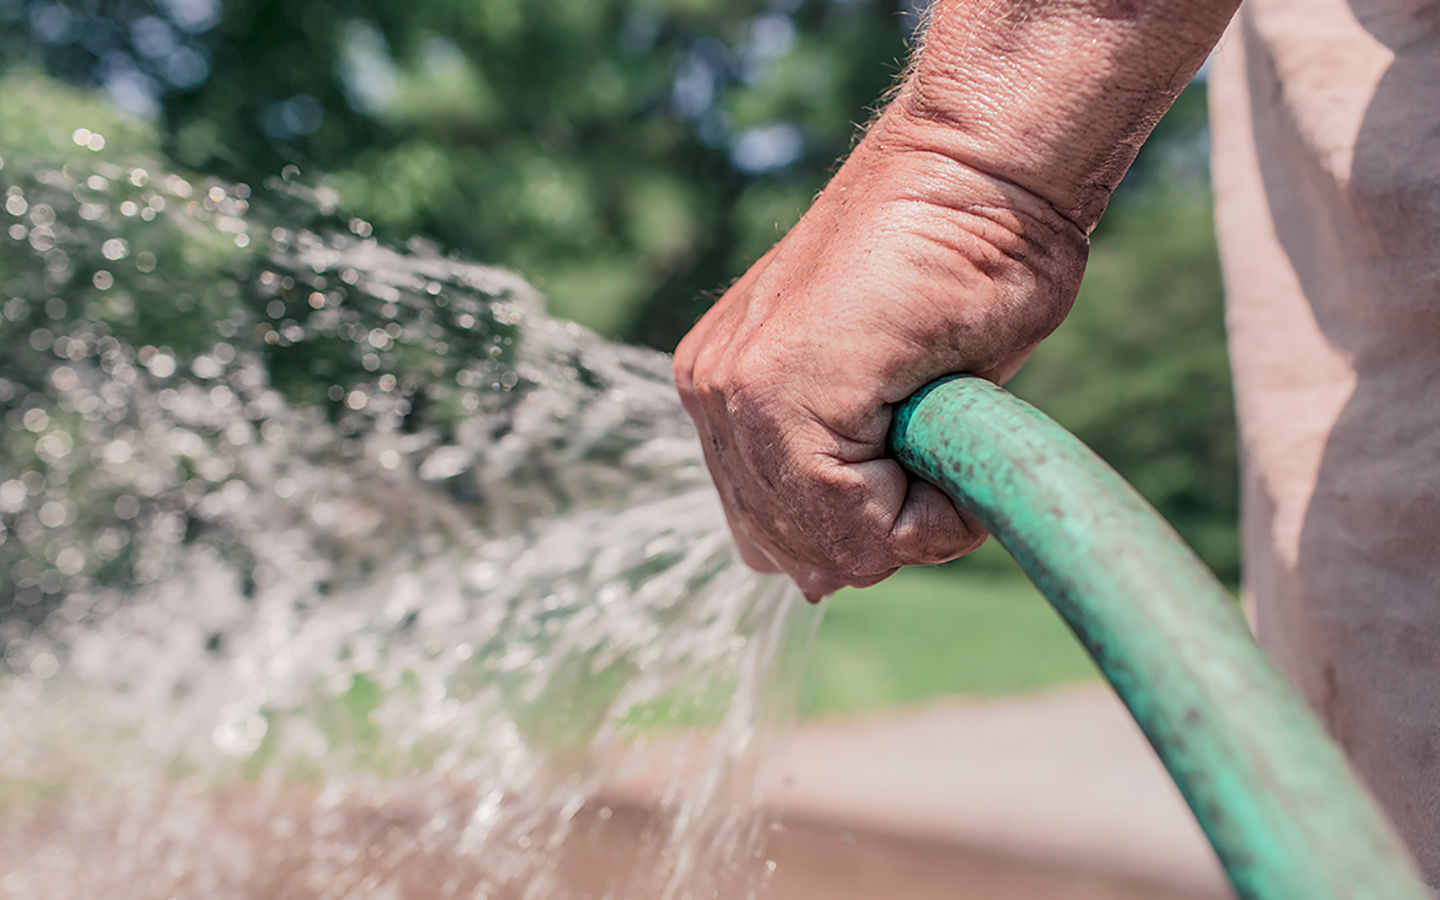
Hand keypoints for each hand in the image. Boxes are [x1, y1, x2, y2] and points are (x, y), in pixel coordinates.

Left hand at [673, 106, 1089, 600]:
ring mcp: (732, 392)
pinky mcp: (772, 392)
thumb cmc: (963, 263)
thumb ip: (842, 472)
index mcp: (728, 391)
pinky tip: (949, 434)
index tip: (926, 453)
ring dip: (910, 521)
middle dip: (883, 531)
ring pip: (826, 548)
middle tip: (938, 446)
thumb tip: (814, 583)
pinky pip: (855, 526)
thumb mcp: (892, 394)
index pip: (778, 534)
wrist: (983, 168)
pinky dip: (928, 514)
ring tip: (943, 429)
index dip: (871, 527)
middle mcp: (713, 394)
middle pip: (795, 553)